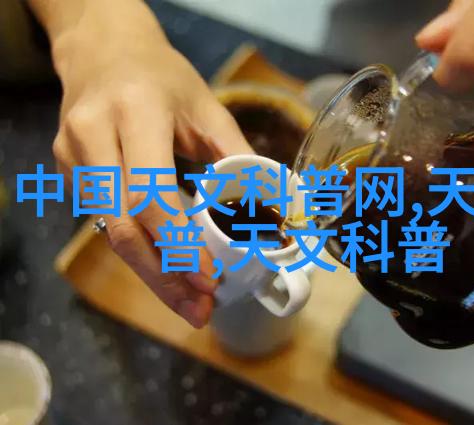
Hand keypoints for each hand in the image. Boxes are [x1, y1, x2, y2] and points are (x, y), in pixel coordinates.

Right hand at [40, 0, 252, 326]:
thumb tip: (274, 210)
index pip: (151, 194)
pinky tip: (167, 272)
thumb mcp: (207, 106)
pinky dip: (139, 253)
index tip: (211, 278)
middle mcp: (92, 136)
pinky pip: (104, 223)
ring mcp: (71, 157)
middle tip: (202, 309)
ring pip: (108, 233)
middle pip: (122, 227)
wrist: (100, 50)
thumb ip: (238, 156)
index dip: (180, 244)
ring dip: (151, 275)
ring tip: (190, 304)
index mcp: (134, 112)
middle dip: (164, 277)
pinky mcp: (66, 173)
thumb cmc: (161, 76)